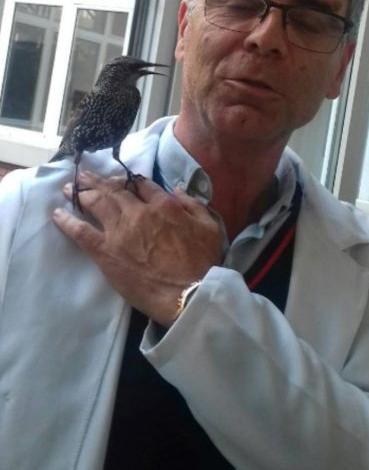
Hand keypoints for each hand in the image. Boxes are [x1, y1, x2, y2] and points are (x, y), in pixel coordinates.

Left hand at [52, 171, 224, 326]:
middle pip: (114, 189)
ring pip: (95, 203)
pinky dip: (68, 221)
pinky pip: (81, 231)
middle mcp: (139, 212)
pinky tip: (58, 214)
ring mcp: (120, 231)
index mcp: (164, 205)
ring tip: (70, 187)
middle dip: (98, 181)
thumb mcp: (210, 227)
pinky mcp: (106, 251)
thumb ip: (193, 205)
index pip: (141, 184)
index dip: (128, 180)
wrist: (188, 294)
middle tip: (84, 175)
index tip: (121, 180)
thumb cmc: (204, 263)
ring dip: (81, 193)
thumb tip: (177, 189)